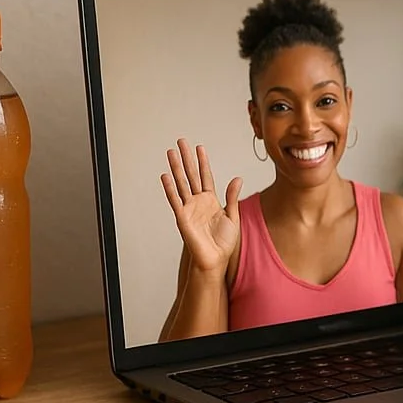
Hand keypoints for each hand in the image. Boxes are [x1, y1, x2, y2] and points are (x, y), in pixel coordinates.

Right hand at [160, 139, 241, 275]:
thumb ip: (232, 197)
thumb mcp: (233, 216)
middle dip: (186, 158)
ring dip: (176, 168)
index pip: (205, 176)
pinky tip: (165, 176)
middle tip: (181, 142)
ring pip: (181, 183)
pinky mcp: (182, 217)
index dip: (202, 162)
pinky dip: (170, 188)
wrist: (215, 259)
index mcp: (211, 201)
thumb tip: (237, 178)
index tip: (199, 148)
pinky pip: (175, 200)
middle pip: (191, 175)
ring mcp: (189, 208)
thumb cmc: (223, 242)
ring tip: (170, 153)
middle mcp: (198, 202)